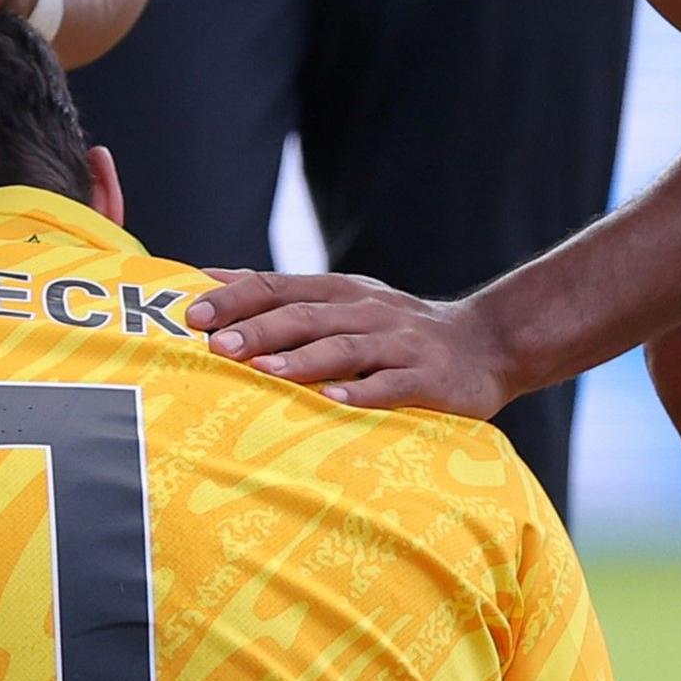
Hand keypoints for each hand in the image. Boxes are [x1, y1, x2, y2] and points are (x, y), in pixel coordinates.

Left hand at [184, 270, 524, 416]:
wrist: (487, 344)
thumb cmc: (396, 331)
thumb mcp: (342, 302)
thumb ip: (283, 294)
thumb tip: (211, 277)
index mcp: (340, 292)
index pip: (279, 286)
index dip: (236, 298)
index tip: (193, 314)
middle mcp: (366, 311)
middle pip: (305, 316)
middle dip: (259, 329)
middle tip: (217, 346)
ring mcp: (398, 343)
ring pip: (344, 348)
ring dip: (302, 359)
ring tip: (265, 371)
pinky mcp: (428, 377)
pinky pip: (392, 386)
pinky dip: (363, 394)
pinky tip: (334, 403)